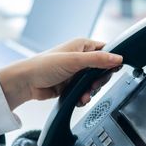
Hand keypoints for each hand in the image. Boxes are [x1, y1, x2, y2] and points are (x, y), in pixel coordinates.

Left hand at [0, 38, 122, 109]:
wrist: (26, 83)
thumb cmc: (43, 66)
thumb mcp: (74, 61)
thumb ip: (97, 60)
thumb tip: (118, 59)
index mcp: (82, 46)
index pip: (106, 51)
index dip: (111, 61)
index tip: (112, 71)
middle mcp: (80, 58)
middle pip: (102, 70)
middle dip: (99, 80)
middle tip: (93, 85)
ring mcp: (75, 73)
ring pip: (93, 83)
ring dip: (91, 91)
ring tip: (84, 94)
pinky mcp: (70, 85)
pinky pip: (84, 92)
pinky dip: (84, 97)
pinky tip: (80, 99)